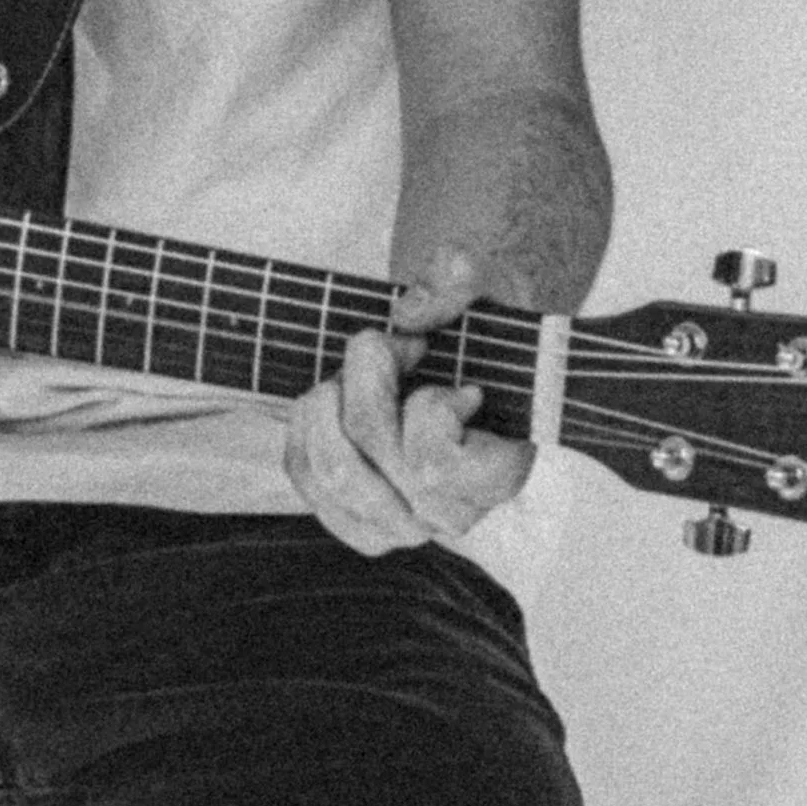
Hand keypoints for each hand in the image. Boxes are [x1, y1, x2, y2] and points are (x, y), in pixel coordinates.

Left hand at [283, 247, 535, 556]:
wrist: (457, 359)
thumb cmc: (477, 330)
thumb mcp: (487, 287)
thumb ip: (461, 280)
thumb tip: (412, 309)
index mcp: (502, 470)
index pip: (436, 465)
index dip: (428, 407)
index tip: (448, 374)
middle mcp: (454, 513)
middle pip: (375, 449)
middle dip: (366, 378)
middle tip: (385, 347)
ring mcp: (403, 525)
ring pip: (333, 471)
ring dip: (328, 404)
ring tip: (351, 378)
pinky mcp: (359, 523)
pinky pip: (305, 479)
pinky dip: (304, 427)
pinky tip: (329, 401)